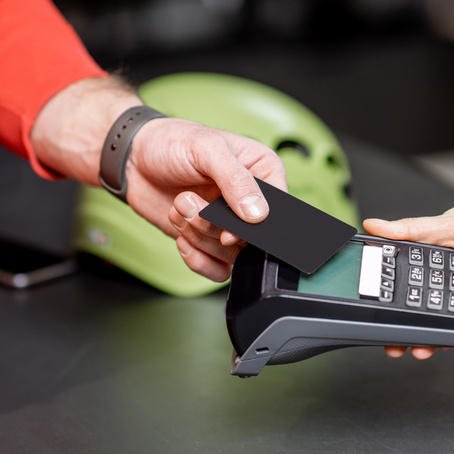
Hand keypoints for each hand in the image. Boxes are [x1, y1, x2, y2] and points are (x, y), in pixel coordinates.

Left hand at [30, 76, 286, 282]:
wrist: (132, 158)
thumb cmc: (170, 142)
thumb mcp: (207, 149)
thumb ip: (236, 180)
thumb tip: (258, 214)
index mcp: (263, 171)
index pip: (279, 210)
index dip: (256, 225)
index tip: (231, 229)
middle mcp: (251, 200)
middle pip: (253, 238)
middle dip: (216, 227)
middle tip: (192, 204)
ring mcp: (230, 223)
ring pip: (231, 254)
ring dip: (198, 235)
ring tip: (181, 206)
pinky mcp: (209, 240)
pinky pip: (217, 269)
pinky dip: (196, 258)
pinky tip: (181, 234)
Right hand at [364, 179, 453, 358]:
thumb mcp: (453, 221)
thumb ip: (412, 230)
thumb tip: (375, 225)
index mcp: (438, 251)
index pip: (407, 277)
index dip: (390, 296)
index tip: (375, 311)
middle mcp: (453, 274)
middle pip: (425, 305)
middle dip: (407, 326)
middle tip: (391, 342)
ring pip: (448, 319)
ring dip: (432, 337)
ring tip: (418, 347)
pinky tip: (449, 342)